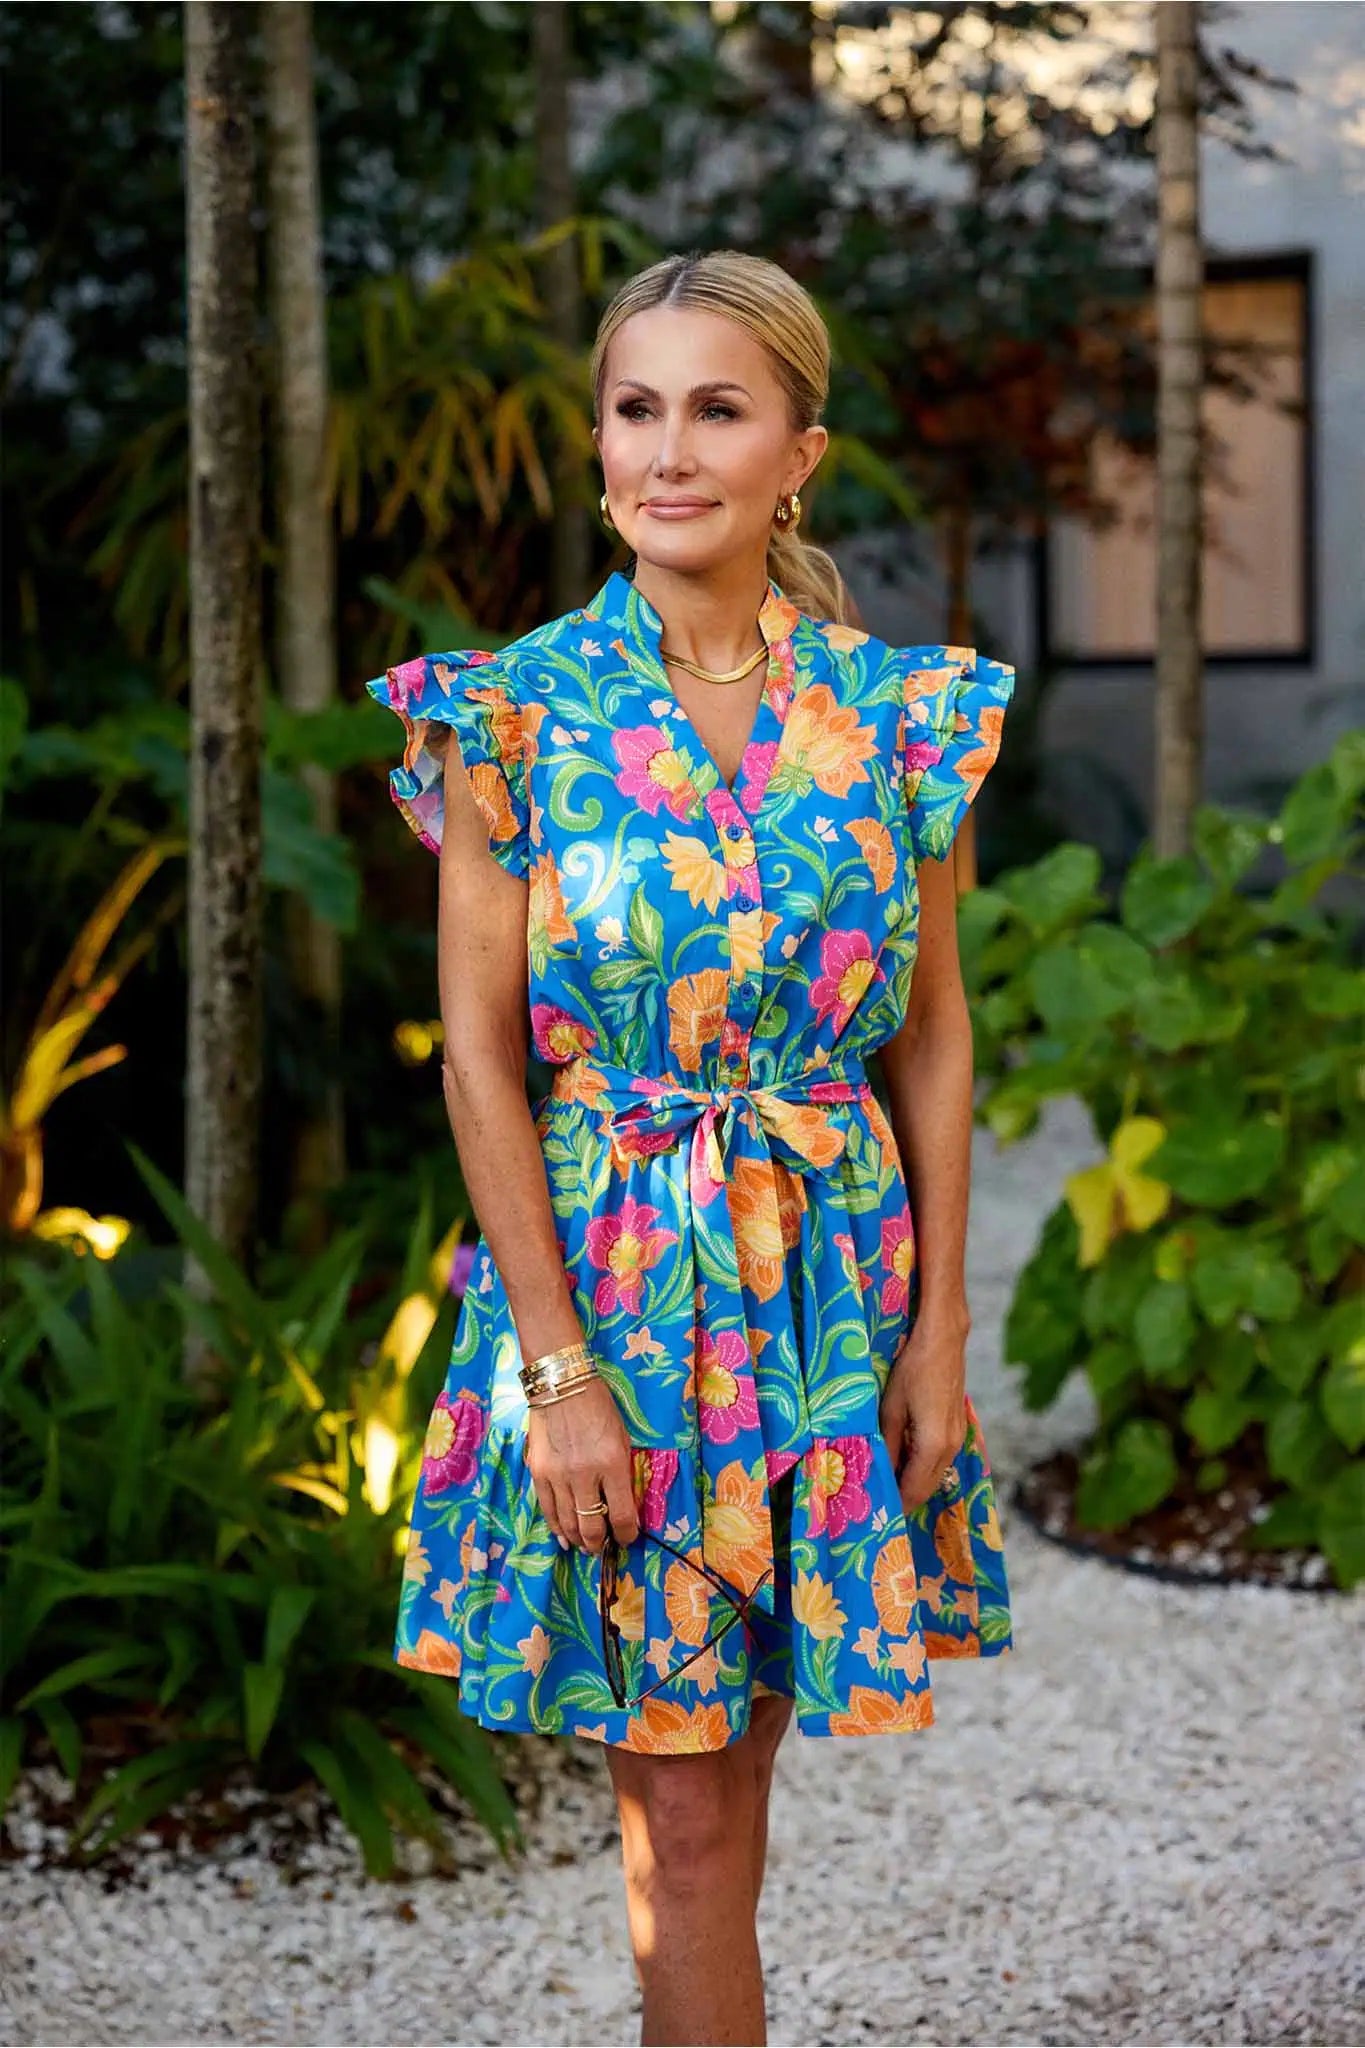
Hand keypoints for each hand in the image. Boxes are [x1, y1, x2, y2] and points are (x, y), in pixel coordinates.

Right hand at [525, 1376, 640, 1554]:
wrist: (561, 1384)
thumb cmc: (599, 1407)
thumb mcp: (621, 1438)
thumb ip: (621, 1473)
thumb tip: (619, 1507)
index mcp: (612, 1463)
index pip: (623, 1515)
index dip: (627, 1535)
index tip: (627, 1539)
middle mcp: (585, 1474)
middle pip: (592, 1526)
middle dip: (599, 1544)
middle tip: (603, 1548)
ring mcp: (558, 1475)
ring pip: (568, 1523)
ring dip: (578, 1539)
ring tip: (584, 1545)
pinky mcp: (538, 1472)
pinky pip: (547, 1510)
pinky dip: (556, 1527)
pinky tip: (563, 1537)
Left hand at [879, 1305, 970, 1514]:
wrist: (943, 1339)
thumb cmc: (913, 1369)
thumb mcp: (891, 1408)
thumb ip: (887, 1445)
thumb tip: (879, 1474)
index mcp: (934, 1446)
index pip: (914, 1490)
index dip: (896, 1506)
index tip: (877, 1515)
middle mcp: (951, 1447)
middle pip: (927, 1487)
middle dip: (905, 1498)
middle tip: (878, 1501)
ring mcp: (958, 1437)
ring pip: (935, 1474)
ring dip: (913, 1481)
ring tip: (886, 1481)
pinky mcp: (958, 1426)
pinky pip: (940, 1458)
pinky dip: (922, 1466)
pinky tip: (903, 1458)